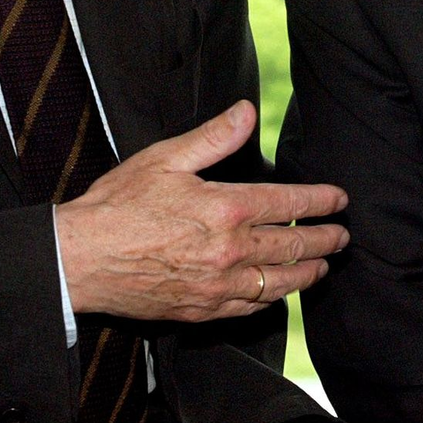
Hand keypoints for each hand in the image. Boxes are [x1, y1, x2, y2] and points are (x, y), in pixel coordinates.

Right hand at [54, 100, 348, 320]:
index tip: (339, 200)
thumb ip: (214, 137)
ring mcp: (217, 285)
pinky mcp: (201, 310)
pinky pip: (250, 307)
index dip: (320, 201)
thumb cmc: (118, 205)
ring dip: (308, 272)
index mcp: (225, 208)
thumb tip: (247, 112)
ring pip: (279, 282)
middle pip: (292, 245)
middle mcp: (229, 250)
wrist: (80, 259)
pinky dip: (273, 298)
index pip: (288, 203)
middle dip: (324, 239)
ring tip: (324, 265)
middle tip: (343, 236)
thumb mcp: (166, 158)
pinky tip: (280, 293)